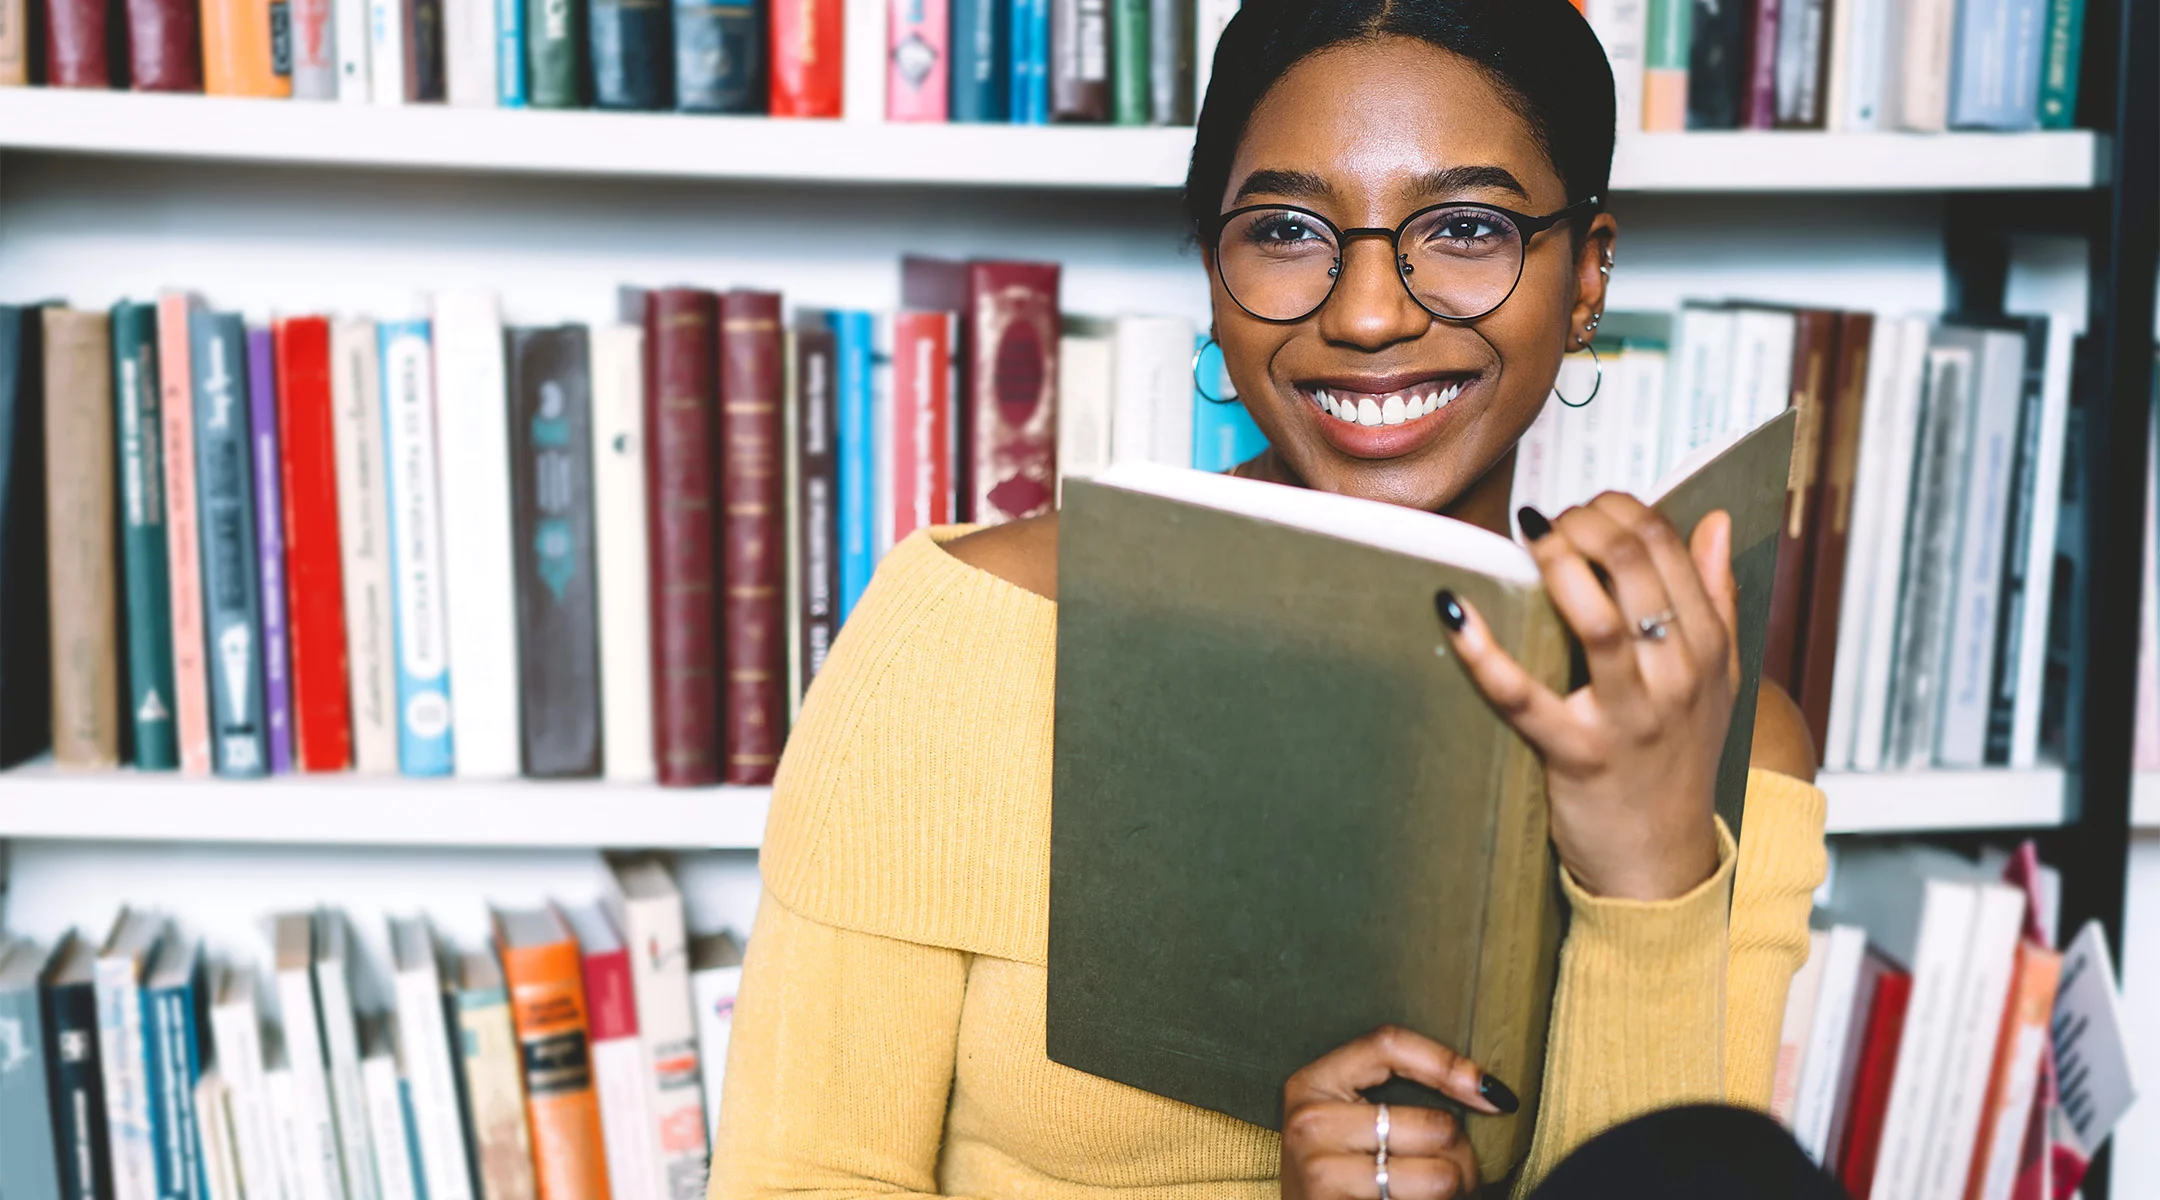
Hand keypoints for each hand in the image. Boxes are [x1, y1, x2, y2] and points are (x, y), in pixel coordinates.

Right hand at [1280, 1026, 1507, 1199]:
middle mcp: (1311, 1123)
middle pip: (1433, 1124)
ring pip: (1441, 1176)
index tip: (1491, 1094)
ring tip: (1441, 1196)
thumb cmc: (1334, 1176)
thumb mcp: (1345, 1122)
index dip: (1448, 1064)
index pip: (1388, 1045)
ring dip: (1457, 1192)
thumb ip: (1393, 1096)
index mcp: (1312, 1083)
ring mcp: (1322, 1170)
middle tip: (1460, 1174)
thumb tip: (1491, 1093)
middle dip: (1465, 1157)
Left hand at [1437, 493, 1735, 900]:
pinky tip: (1454, 611)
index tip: (1587, 506)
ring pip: (1595, 618)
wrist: (1663, 865)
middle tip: (1550, 521)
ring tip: (1528, 538)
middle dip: (1586, 524)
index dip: (1622, 510)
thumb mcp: (1718, 681)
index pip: (1669, 549)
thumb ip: (1718, 598)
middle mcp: (1676, 677)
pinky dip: (1482, 652)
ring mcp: (1627, 717)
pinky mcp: (1575, 754)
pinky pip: (1521, 696)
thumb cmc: (1678, 763)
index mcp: (1708, 650)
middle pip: (1634, 568)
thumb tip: (1712, 523)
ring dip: (1556, 562)